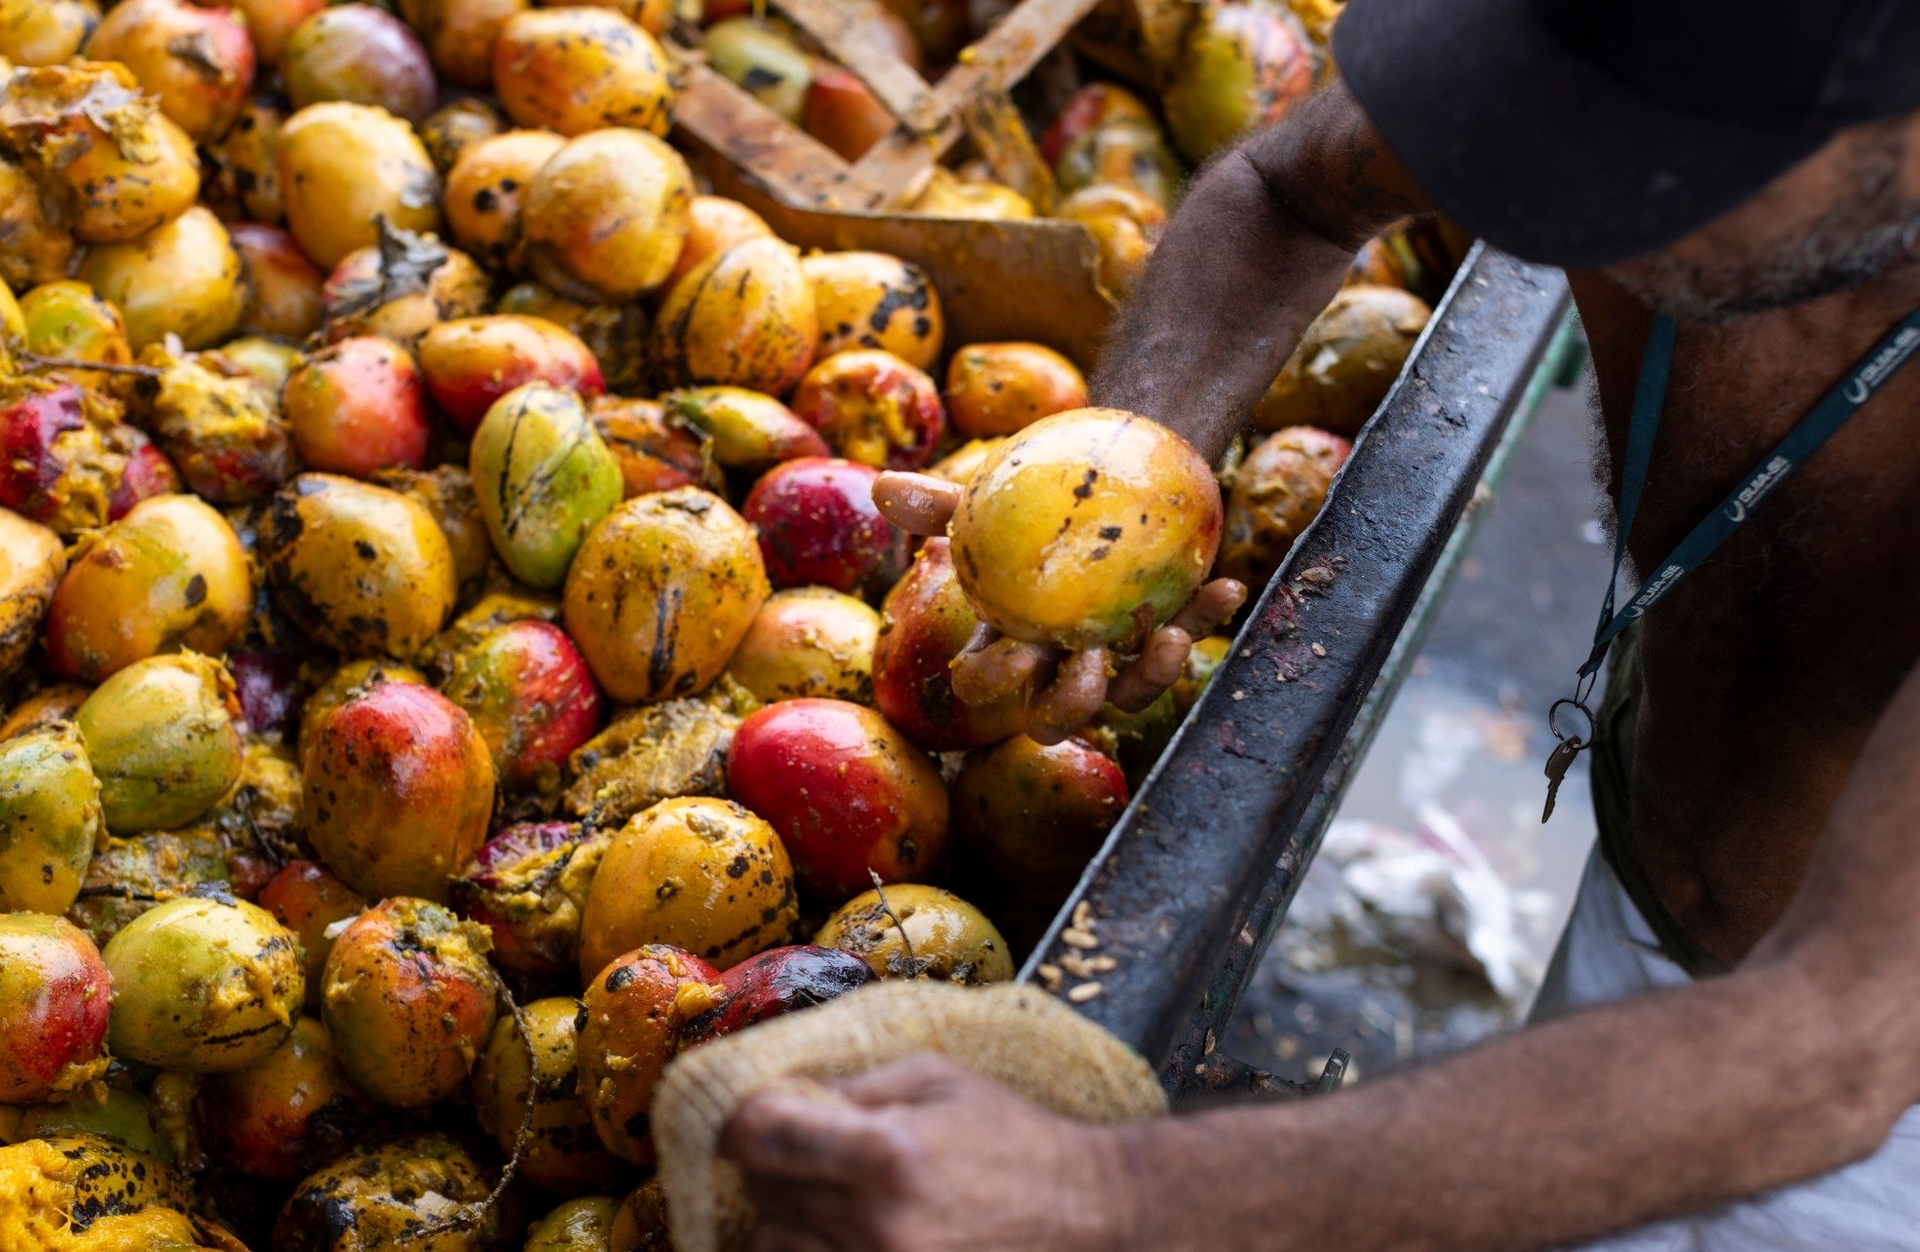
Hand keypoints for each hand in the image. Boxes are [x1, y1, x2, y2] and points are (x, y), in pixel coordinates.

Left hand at [720, 1055, 1140, 1251]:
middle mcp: (879, 1225)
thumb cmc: (1014, 1138)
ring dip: (787, 1220)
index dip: (737, 1122)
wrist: (1090, 1215)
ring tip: (829, 1200)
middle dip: (773, 1169)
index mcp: (889, 1152)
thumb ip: (853, 1085)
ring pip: (778, 1248)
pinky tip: (839, 1231)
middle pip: (765, 1197)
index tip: (738, 1117)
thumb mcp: (938, 1079)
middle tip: (802, 1154)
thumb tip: (775, 1092)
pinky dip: (814, 1250)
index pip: (763, 1136)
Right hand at [873, 473, 1246, 743]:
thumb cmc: (1036, 492)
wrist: (1106, 467)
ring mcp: (1119, 650)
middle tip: (1089, 670)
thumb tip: (882, 487)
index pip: (986, 683)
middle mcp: (1061, 659)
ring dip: (1152, 675)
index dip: (995, 684)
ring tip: (1167, 639)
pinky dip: (1208, 616)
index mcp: (1009, 641)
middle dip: (1071, 707)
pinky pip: (1189, 632)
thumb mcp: (988, 496)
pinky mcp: (1170, 626)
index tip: (1015, 655)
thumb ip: (938, 503)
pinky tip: (1227, 588)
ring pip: (1131, 692)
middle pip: (1058, 713)